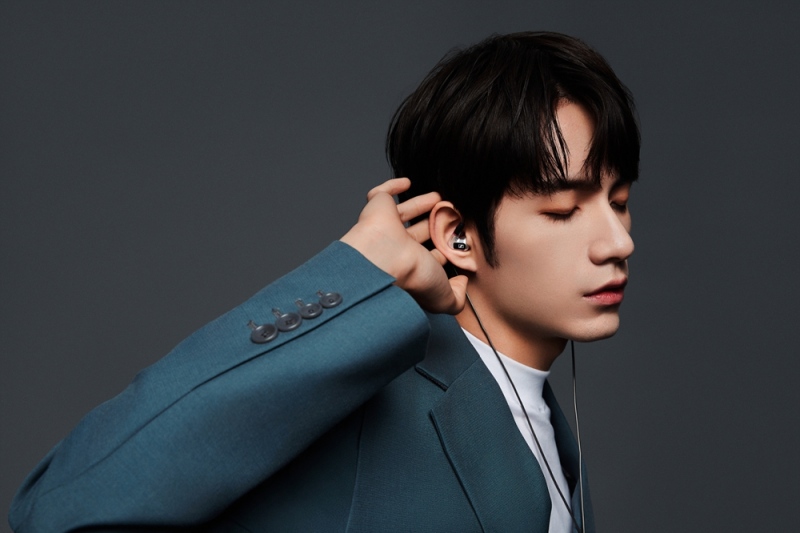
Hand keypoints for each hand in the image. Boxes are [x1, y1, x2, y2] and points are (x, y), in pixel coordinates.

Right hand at [340, 178, 466, 313]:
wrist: (384, 258)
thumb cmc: (411, 276)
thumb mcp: (444, 295)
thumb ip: (458, 297)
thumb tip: (462, 285)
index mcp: (412, 266)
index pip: (429, 257)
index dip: (444, 249)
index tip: (460, 241)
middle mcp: (398, 248)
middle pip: (419, 232)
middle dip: (436, 223)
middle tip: (455, 214)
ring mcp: (386, 228)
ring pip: (404, 213)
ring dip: (422, 204)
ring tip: (441, 197)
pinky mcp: (377, 208)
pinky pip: (381, 194)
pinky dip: (392, 186)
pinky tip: (407, 182)